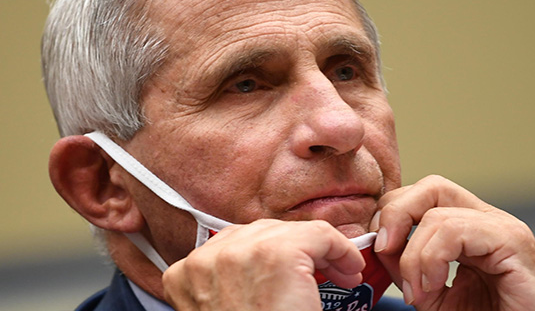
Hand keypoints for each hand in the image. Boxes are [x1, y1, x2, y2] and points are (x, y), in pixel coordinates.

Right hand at [161, 219, 364, 310]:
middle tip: (324, 275)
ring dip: (319, 252)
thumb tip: (262, 273)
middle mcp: (205, 259)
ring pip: (290, 232)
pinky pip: (319, 235)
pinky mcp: (278, 256)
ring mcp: (239, 253)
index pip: (233, 244)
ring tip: (341, 274)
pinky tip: (350, 269)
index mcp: (184, 275)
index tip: (297, 274)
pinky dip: (341, 250)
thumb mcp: (228, 307)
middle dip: (296, 251)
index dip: (271, 255)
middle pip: (259, 232)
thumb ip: (231, 287)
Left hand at [371, 175, 534, 310]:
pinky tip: (435, 286)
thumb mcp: (435, 295)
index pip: (422, 195)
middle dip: (396, 215)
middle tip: (385, 252)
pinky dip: (432, 259)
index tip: (379, 252)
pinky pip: (456, 231)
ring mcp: (502, 228)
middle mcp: (487, 220)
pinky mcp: (512, 242)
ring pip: (437, 211)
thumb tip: (377, 247)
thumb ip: (408, 268)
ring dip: (413, 255)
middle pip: (431, 185)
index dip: (392, 216)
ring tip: (419, 291)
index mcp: (469, 228)